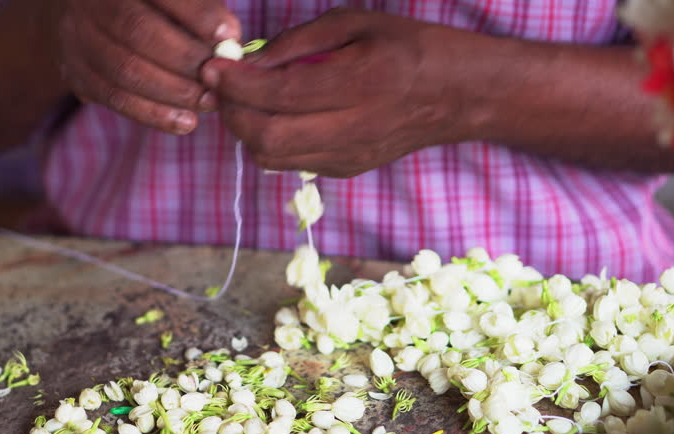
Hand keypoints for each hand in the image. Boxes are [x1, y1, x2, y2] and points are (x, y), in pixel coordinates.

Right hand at [46, 0, 239, 133]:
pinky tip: (186, 122)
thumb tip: (230, 41)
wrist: (94, 18)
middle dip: (186, 59)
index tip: (229, 34)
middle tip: (219, 77)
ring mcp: (77, 37)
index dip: (196, 13)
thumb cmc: (154, 7)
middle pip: (138, 30)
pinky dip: (154, 114)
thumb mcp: (173, 1)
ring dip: (174, 92)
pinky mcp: (75, 72)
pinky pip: (115, 98)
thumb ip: (199, 11)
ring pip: (125, 70)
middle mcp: (90, 2)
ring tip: (209, 102)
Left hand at [201, 8, 481, 176]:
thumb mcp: (358, 23)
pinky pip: (291, 163)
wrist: (461, 96)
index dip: (236, 84)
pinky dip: (269, 142)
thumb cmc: (412, 48)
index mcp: (360, 84)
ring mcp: (350, 157)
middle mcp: (353, 129)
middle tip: (222, 87)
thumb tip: (250, 62)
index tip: (212, 67)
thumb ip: (300, 43)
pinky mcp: (347, 171)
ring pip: (272, 158)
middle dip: (232, 113)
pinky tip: (274, 116)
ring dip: (246, 131)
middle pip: (268, 138)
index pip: (279, 95)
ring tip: (244, 101)